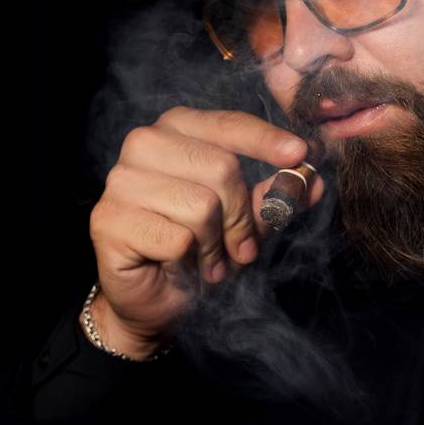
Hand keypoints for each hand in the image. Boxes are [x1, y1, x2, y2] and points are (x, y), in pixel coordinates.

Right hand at [88, 108, 324, 354]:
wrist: (154, 300)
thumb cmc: (199, 251)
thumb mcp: (246, 221)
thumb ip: (274, 198)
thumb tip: (315, 181)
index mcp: (176, 130)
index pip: (227, 124)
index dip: (265, 140)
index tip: (300, 155)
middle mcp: (143, 145)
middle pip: (221, 168)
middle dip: (242, 218)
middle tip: (241, 249)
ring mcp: (120, 181)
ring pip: (201, 206)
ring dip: (216, 246)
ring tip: (208, 261)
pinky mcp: (108, 219)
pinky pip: (177, 239)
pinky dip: (190, 262)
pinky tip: (179, 268)